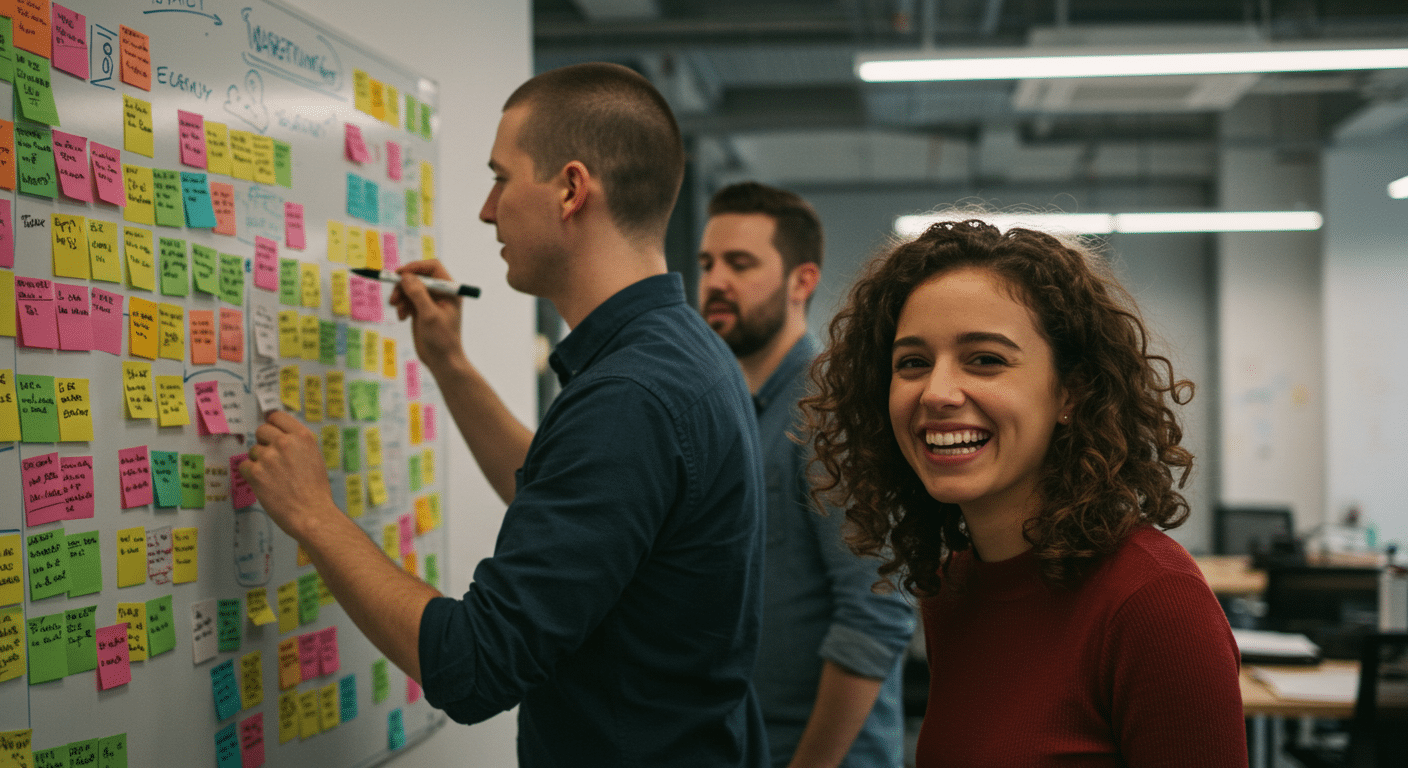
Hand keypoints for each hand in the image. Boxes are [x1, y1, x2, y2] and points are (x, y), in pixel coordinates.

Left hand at [238, 411, 337, 541]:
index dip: (272, 425)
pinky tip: (264, 483)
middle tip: (271, 459)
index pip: (277, 416)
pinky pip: (244, 466)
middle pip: (261, 431)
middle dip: (264, 443)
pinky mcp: (256, 473)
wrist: (312, 513)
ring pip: (253, 451)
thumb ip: (297, 444)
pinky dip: (250, 475)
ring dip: (258, 462)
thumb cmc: (315, 490)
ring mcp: (269, 457)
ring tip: (273, 477)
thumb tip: (280, 438)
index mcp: (302, 436)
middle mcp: (285, 442)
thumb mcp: (314, 457)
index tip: (271, 432)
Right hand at [389, 259, 465, 374]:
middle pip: (418, 276)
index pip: (433, 267)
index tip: (400, 274)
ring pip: (410, 288)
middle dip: (404, 285)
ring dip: (400, 296)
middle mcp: (441, 293)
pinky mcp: (421, 310)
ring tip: (397, 309)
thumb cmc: (442, 339)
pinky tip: (402, 318)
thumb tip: (406, 276)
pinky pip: (407, 300)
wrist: (442, 361)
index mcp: (450, 290)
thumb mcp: (429, 315)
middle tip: (394, 297)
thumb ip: (419, 294)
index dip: (416, 267)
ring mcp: (430, 301)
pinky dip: (402, 306)